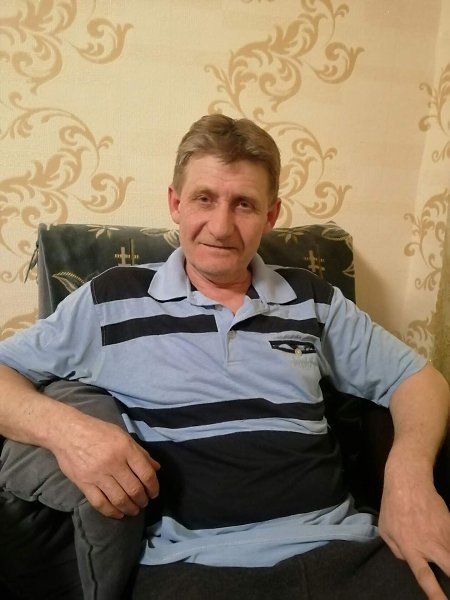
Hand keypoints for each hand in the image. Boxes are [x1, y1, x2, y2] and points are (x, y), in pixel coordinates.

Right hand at [51, 411, 159, 518]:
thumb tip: (156, 468)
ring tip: (134, 510)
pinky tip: (118, 513)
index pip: (146, 473)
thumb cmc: (98, 431)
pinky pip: (100, 503)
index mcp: (126, 448)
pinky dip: (111, 512)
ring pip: (119, 499)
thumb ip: (140, 452)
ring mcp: (98, 475)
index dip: (154, 487)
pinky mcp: (84, 484)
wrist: (68, 432)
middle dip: (142, 500)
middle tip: (144, 502)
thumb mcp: (123, 435)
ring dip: (130, 508)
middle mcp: (113, 463)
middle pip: (134, 489)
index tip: (154, 493)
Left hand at [379, 460, 449, 599]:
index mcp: (411, 548)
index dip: (436, 594)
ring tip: (447, 560)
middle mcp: (430, 544)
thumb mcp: (385, 530)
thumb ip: (396, 549)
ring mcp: (443, 534)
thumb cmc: (393, 505)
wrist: (408, 481)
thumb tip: (409, 561)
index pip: (425, 577)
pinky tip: (448, 540)